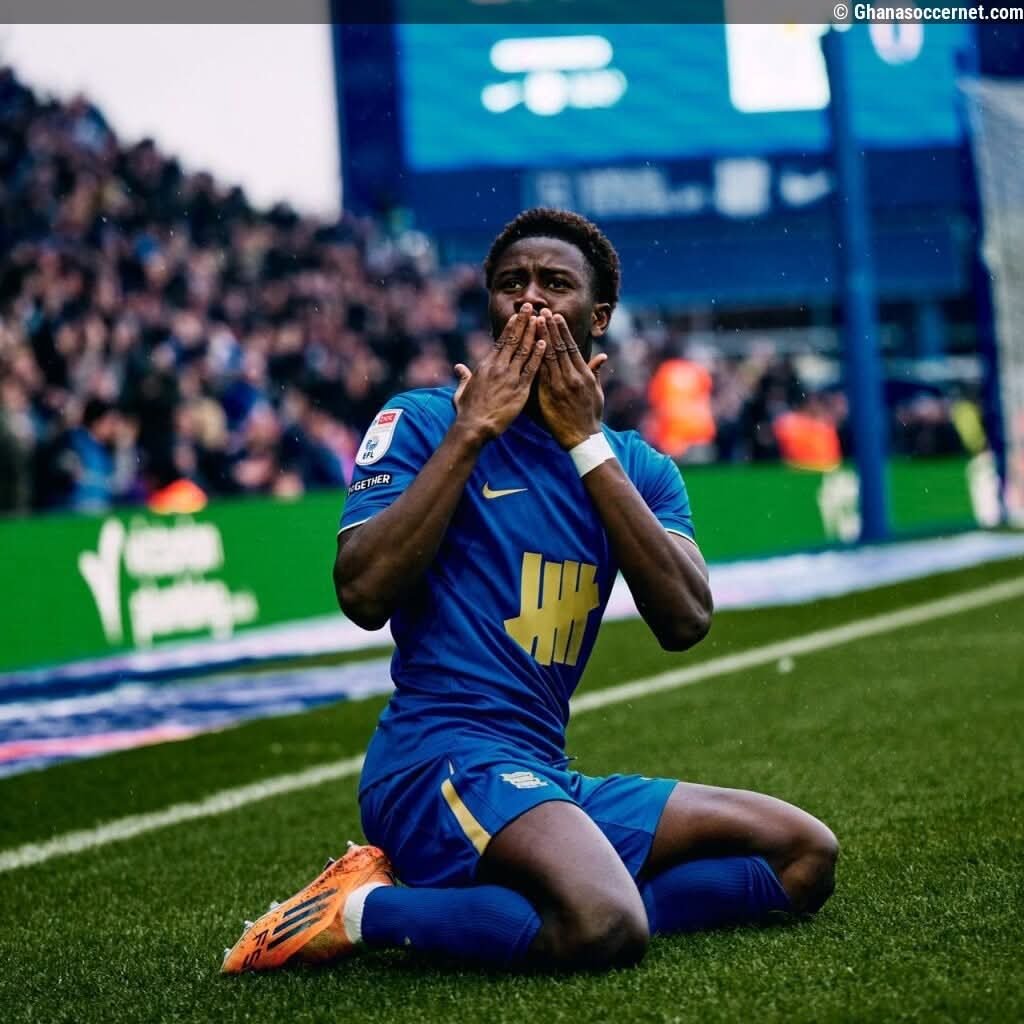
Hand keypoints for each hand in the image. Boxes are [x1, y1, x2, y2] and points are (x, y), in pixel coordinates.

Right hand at [452, 304, 545, 443]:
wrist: (474, 426)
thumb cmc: (467, 411)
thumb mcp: (461, 391)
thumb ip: (463, 377)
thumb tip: (458, 367)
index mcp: (485, 365)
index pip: (501, 341)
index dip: (511, 327)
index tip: (518, 315)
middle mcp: (498, 367)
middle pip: (513, 339)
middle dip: (523, 321)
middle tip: (531, 307)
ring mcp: (510, 377)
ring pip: (524, 350)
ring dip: (533, 333)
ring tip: (541, 318)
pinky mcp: (520, 389)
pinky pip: (531, 368)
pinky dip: (538, 355)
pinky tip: (545, 342)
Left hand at [536, 310, 607, 449]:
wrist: (582, 438)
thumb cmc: (591, 416)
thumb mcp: (597, 393)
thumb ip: (596, 373)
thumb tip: (602, 358)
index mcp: (584, 375)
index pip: (571, 347)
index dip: (562, 331)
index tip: (555, 317)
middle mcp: (572, 377)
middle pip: (558, 348)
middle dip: (549, 328)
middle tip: (541, 312)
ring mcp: (559, 386)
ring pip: (548, 357)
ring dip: (540, 338)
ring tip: (533, 323)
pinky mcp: (548, 395)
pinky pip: (540, 373)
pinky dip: (534, 358)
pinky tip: (528, 347)